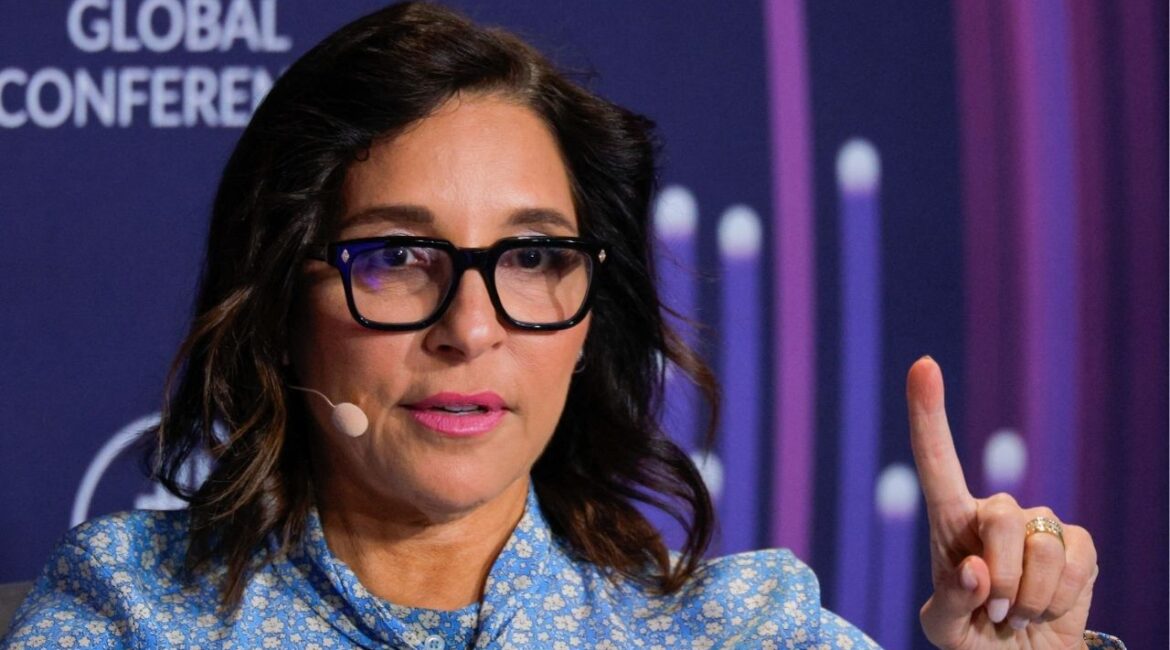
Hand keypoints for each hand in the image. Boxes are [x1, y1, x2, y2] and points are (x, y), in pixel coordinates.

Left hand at [907, 357, 1097, 648]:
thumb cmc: (973, 636)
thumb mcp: (944, 631)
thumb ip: (949, 603)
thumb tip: (978, 572)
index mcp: (950, 521)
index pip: (936, 460)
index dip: (928, 412)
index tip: (923, 364)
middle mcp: (992, 512)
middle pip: (998, 515)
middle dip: (1002, 574)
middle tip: (998, 609)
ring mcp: (1038, 523)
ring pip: (1040, 544)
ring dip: (1031, 596)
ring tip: (1019, 612)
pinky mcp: (1077, 542)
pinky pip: (1075, 560)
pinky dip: (1062, 597)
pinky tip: (1049, 605)